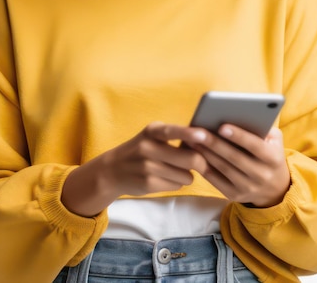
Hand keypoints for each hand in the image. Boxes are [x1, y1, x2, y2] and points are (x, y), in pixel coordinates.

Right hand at [61, 122, 208, 216]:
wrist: (112, 170)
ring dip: (187, 176)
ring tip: (175, 170)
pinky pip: (177, 186)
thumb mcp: (152, 136)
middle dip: (200, 163)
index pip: (173, 131)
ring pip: (187, 176)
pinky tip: (165, 178)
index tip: (203, 135)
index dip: (190, 134)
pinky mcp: (148, 183)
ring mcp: (148, 167)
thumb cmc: (141, 150)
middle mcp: (149, 147)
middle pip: (191, 159)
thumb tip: (204, 142)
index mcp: (152, 130)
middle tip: (199, 163)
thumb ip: (174, 136)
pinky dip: (176, 184)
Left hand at [191, 125, 289, 207]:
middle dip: (214, 143)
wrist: (274, 189)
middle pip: (234, 157)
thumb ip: (262, 127)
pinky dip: (203, 165)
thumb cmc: (269, 154)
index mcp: (273, 159)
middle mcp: (262, 175)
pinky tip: (193, 153)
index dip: (239, 136)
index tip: (222, 126)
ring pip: (222, 168)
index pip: (255, 146)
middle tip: (197, 131)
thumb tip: (237, 114)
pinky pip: (215, 180)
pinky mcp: (234, 195)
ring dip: (205, 152)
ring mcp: (247, 188)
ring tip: (191, 139)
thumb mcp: (274, 140)